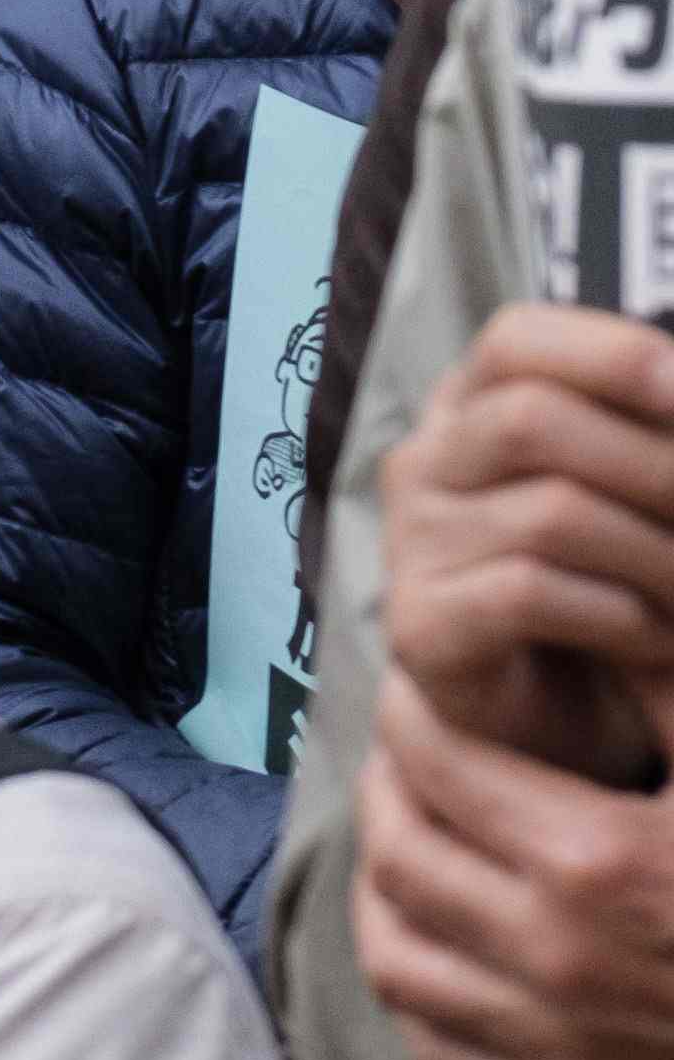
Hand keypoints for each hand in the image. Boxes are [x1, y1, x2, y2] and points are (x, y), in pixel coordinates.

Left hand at [353, 656, 673, 1059]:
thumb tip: (617, 615)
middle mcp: (552, 953)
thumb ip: (669, 694)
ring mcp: (552, 1037)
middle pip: (399, 855)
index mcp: (597, 860)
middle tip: (402, 758)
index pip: (444, 768)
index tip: (417, 694)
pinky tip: (439, 943)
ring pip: (393, 955)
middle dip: (386, 792)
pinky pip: (434, 1045)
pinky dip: (419, 991)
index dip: (414, 719)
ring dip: (383, 891)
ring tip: (404, 844)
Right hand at [382, 305, 673, 783]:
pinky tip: (653, 640)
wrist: (562, 718)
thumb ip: (657, 433)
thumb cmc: (614, 585)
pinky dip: (621, 617)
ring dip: (659, 557)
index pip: (515, 341)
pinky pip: (528, 593)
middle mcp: (425, 467)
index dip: (611, 355)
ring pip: (549, 513)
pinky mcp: (420, 627)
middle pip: (532, 420)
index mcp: (474, 410)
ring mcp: (410, 547)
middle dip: (658, 466)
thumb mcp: (638, 489)